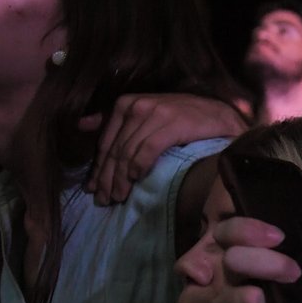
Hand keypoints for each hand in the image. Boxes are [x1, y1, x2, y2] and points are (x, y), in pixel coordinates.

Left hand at [81, 94, 246, 204]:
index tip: (92, 189)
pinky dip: (139, 166)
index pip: (106, 141)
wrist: (221, 117)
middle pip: (115, 149)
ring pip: (128, 152)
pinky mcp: (172, 123)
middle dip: (106, 177)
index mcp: (126, 103)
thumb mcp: (146, 116)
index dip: (97, 167)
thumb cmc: (183, 119)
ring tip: (118, 197)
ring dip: (121, 178)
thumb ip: (116, 122)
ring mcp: (155, 113)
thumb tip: (81, 125)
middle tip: (103, 200)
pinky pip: (148, 149)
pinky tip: (135, 179)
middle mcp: (137, 105)